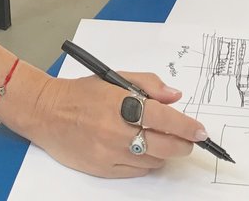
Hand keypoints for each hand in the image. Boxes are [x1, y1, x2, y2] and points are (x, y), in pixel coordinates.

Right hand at [28, 72, 203, 177]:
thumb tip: (175, 96)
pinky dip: (145, 162)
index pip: (164, 118)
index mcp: (121, 104)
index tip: (201, 131)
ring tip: (158, 139)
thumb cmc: (82, 93)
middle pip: (164, 146)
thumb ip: (148, 84)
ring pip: (152, 162)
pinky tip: (140, 149)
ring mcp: (109, 154)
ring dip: (163, 153)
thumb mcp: (116, 77)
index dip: (187, 127)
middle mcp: (116, 131)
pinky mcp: (103, 169)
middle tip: (188, 140)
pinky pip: (135, 172)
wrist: (47, 113)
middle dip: (182, 144)